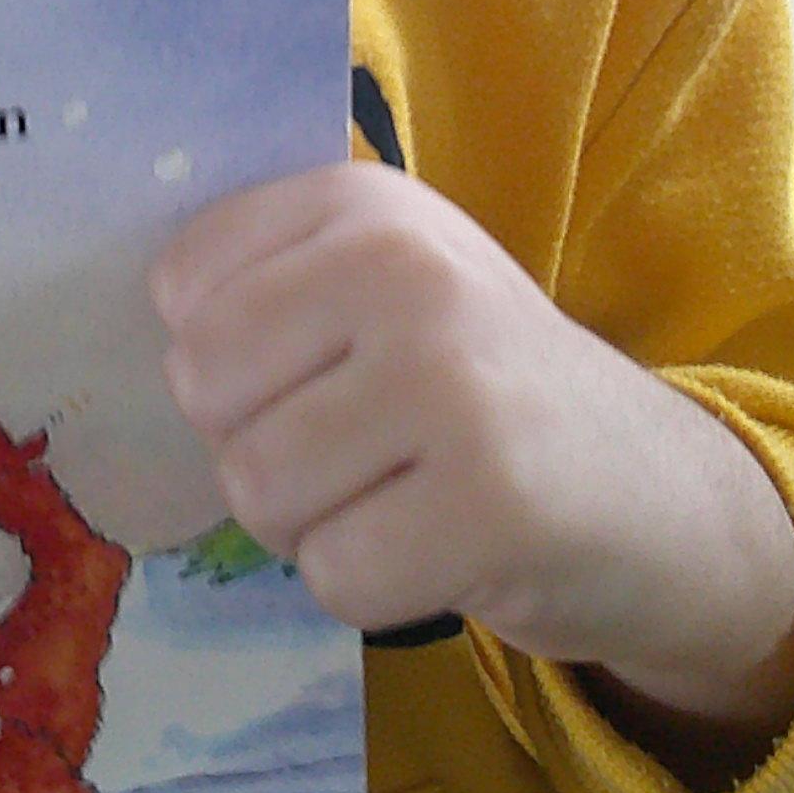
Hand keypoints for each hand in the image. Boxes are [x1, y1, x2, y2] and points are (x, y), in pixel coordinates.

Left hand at [154, 164, 793, 746]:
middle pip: (204, 392)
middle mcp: (408, 271)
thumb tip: (138, 322)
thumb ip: (269, 282)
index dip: (222, 358)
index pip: (183, 284)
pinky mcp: (488, 504)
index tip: (309, 371)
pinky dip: (371, 588)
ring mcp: (451, 384)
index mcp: (366, 204)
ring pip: (258, 490)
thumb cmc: (487, 390)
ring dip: (314, 525)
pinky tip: (436, 550)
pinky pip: (334, 575)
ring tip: (399, 498)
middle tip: (358, 453)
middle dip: (258, 448)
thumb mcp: (390, 288)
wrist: (655, 491)